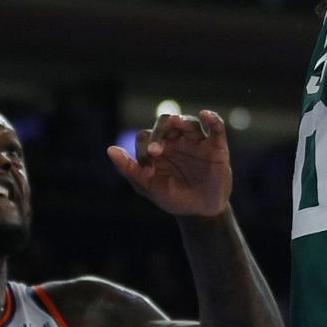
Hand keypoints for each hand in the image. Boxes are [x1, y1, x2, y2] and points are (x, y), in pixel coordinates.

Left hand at [107, 109, 232, 217]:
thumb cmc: (172, 198)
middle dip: (159, 131)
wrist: (199, 212)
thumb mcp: (148, 186)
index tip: (148, 171)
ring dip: (180, 121)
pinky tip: (205, 115)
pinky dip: (212, 119)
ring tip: (176, 122)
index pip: (146, 136)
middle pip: (166, 122)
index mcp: (158, 147)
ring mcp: (196, 142)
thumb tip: (109, 150)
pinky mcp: (216, 146)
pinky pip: (216, 127)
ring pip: (188, 122)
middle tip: (155, 150)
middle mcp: (176, 140)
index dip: (143, 150)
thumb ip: (129, 169)